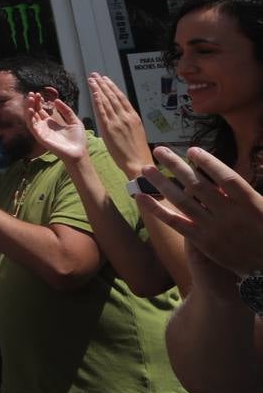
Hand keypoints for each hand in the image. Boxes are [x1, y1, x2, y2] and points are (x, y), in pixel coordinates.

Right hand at [25, 94, 88, 163]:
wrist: (79, 152)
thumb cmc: (78, 139)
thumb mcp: (74, 121)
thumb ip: (66, 111)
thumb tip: (56, 100)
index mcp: (51, 123)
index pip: (41, 111)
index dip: (38, 102)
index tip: (38, 93)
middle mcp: (44, 127)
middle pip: (34, 113)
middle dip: (32, 103)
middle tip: (31, 93)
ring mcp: (41, 132)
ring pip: (30, 118)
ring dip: (28, 108)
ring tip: (29, 99)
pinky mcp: (40, 137)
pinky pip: (32, 126)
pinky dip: (29, 117)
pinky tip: (30, 109)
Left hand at [88, 73, 152, 176]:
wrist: (138, 162)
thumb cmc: (137, 151)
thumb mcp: (136, 132)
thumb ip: (128, 122)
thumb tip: (121, 115)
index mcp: (134, 117)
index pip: (121, 98)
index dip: (112, 87)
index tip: (105, 79)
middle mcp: (126, 116)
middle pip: (113, 96)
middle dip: (103, 84)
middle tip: (96, 75)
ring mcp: (118, 121)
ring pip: (107, 101)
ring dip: (98, 89)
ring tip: (92, 79)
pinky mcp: (110, 128)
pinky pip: (102, 111)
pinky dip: (98, 100)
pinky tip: (93, 92)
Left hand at [137, 146, 262, 279]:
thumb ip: (242, 192)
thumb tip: (219, 176)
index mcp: (251, 204)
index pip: (227, 178)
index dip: (209, 163)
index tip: (192, 150)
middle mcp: (230, 215)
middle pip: (198, 185)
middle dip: (177, 166)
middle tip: (159, 150)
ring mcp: (214, 229)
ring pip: (183, 201)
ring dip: (162, 183)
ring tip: (146, 168)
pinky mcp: (202, 242)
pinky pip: (175, 222)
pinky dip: (157, 209)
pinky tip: (141, 197)